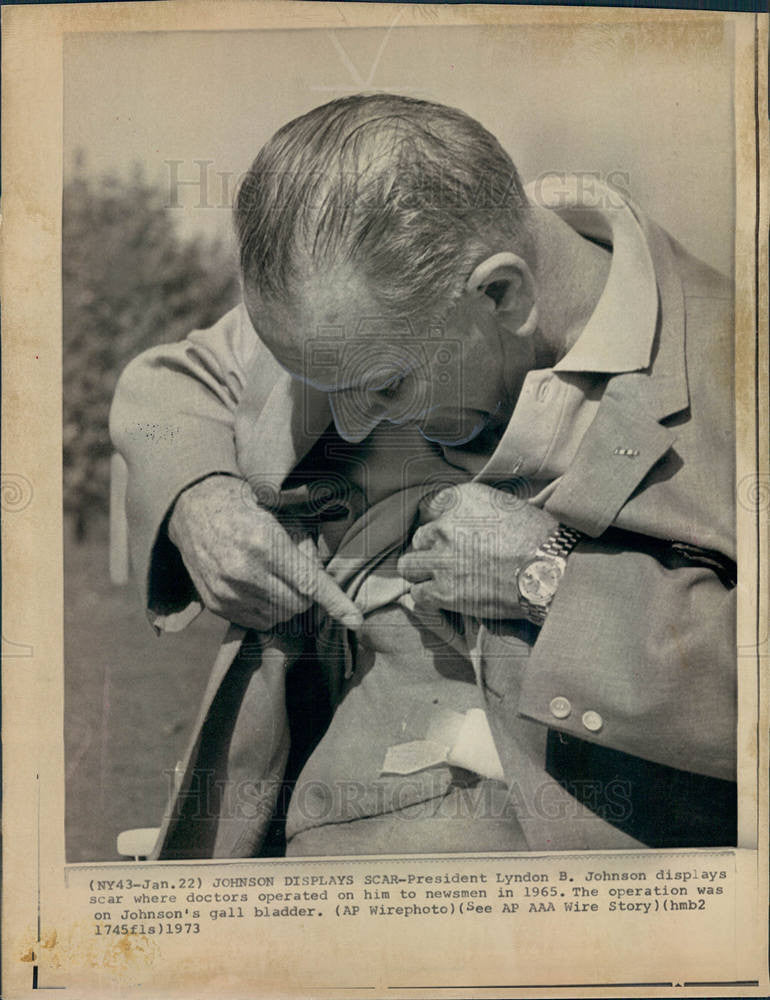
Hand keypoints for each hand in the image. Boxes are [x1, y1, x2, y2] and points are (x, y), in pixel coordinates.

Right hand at [167, 474, 362, 630]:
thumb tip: (322, 575)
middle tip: (297, 571)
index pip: (309, 583)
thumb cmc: (244, 504)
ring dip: (287, 603)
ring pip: (280, 617)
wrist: (193, 507)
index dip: (336, 603)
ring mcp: (227, 592)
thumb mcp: (280, 512)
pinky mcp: (216, 604)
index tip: (356, 620)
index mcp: (264, 544)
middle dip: (308, 594)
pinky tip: (259, 586)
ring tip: (273, 575)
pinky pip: (258, 621)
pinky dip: (268, 610)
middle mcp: (244, 572)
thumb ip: (304, 545)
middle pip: (298, 605)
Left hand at [396, 482, 557, 617]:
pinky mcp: (444, 591)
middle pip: (420, 537)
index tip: (449, 534)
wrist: (549, 570)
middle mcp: (445, 526)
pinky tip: (443, 595)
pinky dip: (428, 596)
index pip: (430, 507)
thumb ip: (476, 509)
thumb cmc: (538, 537)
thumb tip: (465, 521)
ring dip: (423, 571)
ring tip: (441, 577)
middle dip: (432, 548)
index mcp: (462, 499)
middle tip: (451, 559)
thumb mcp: (507, 504)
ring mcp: (442, 559)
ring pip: (409, 566)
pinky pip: (418, 594)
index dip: (439, 523)